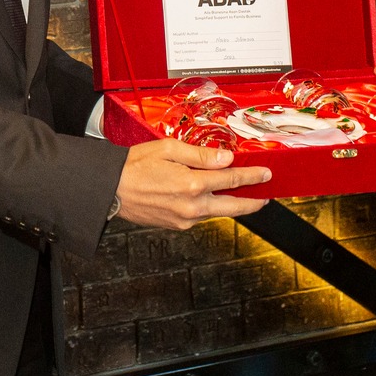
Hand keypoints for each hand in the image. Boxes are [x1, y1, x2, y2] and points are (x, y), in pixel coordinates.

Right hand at [115, 140, 272, 229]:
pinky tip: (207, 197)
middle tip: (266, 196)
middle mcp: (191, 206)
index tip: (265, 173)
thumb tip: (226, 159)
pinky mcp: (177, 225)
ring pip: (217, 212)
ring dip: (230, 204)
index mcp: (192, 184)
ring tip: (239, 194)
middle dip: (253, 202)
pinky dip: (208, 207)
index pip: (232, 180)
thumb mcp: (168, 149)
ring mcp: (185, 219)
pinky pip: (200, 216)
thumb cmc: (133, 166)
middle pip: (234, 207)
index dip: (252, 176)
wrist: (109, 189)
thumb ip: (200, 155)